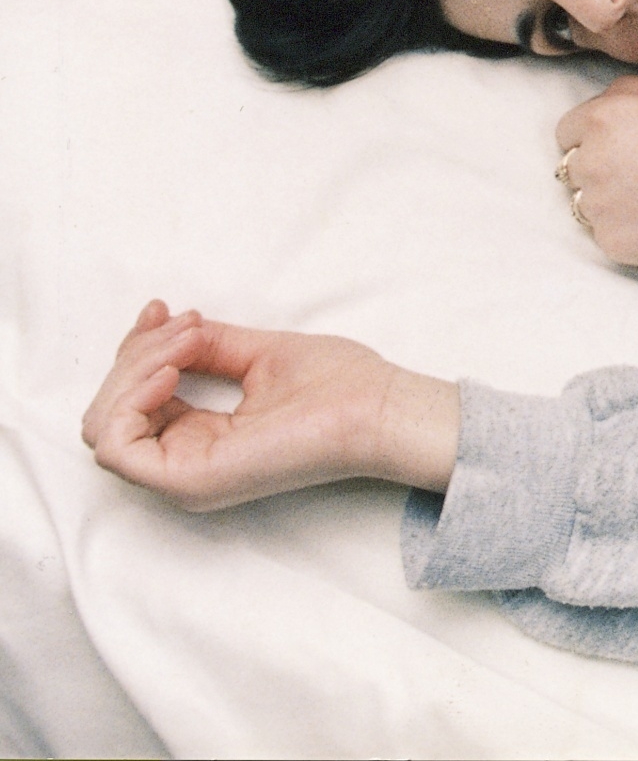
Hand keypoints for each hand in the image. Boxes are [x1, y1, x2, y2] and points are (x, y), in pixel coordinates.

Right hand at [81, 301, 456, 508]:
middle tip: (183, 324)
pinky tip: (172, 370)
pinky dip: (131, 400)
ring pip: (106, 426)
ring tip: (185, 341)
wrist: (378, 407)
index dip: (136, 351)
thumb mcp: (260, 354)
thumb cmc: (340, 386)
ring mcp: (185, 477)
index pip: (132, 403)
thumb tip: (167, 327)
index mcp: (201, 439)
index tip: (164, 310)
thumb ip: (208, 346)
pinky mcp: (191, 480)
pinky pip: (117, 448)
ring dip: (134, 370)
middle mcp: (186, 463)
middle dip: (134, 356)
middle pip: (110, 413)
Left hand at [556, 73, 637, 268]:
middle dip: (601, 169)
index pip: (566, 132)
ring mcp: (598, 207)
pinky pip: (605, 234)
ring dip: (610, 201)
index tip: (621, 147)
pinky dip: (626, 230)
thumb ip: (630, 90)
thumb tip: (605, 101)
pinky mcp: (612, 243)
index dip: (594, 137)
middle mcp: (591, 162)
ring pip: (587, 204)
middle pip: (574, 169)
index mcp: (602, 120)